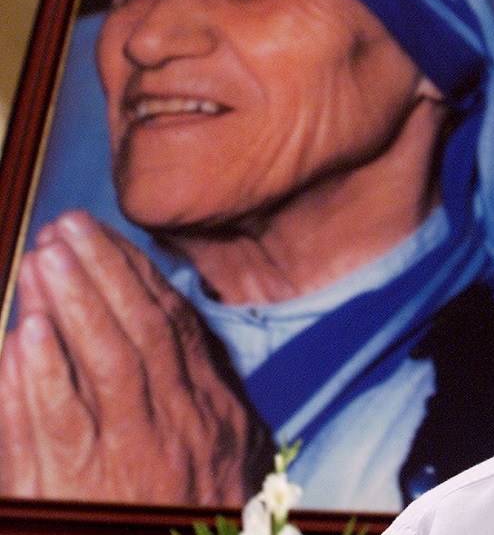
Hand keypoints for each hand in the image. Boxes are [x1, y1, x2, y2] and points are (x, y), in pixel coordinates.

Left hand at [0, 211, 274, 504]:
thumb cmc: (198, 510)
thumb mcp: (228, 448)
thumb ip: (210, 389)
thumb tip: (186, 326)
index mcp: (210, 408)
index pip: (171, 326)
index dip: (135, 277)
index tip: (106, 239)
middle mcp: (175, 422)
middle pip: (138, 331)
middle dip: (101, 273)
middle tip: (67, 228)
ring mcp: (128, 453)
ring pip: (102, 363)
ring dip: (70, 305)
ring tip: (42, 257)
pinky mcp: (77, 487)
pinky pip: (58, 425)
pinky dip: (41, 376)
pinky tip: (23, 334)